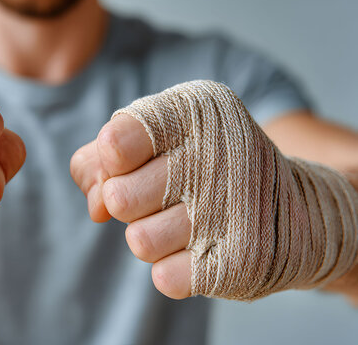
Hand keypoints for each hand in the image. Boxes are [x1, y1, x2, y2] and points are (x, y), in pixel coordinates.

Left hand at [72, 81, 356, 301]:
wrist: (292, 210)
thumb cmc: (203, 166)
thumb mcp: (157, 138)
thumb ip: (103, 159)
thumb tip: (96, 205)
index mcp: (195, 111)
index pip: (117, 141)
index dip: (110, 159)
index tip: (123, 159)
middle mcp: (218, 155)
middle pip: (118, 198)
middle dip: (127, 202)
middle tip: (159, 194)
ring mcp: (232, 210)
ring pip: (138, 242)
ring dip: (150, 237)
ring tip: (181, 222)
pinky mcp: (240, 261)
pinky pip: (166, 277)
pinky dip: (174, 267)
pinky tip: (199, 249)